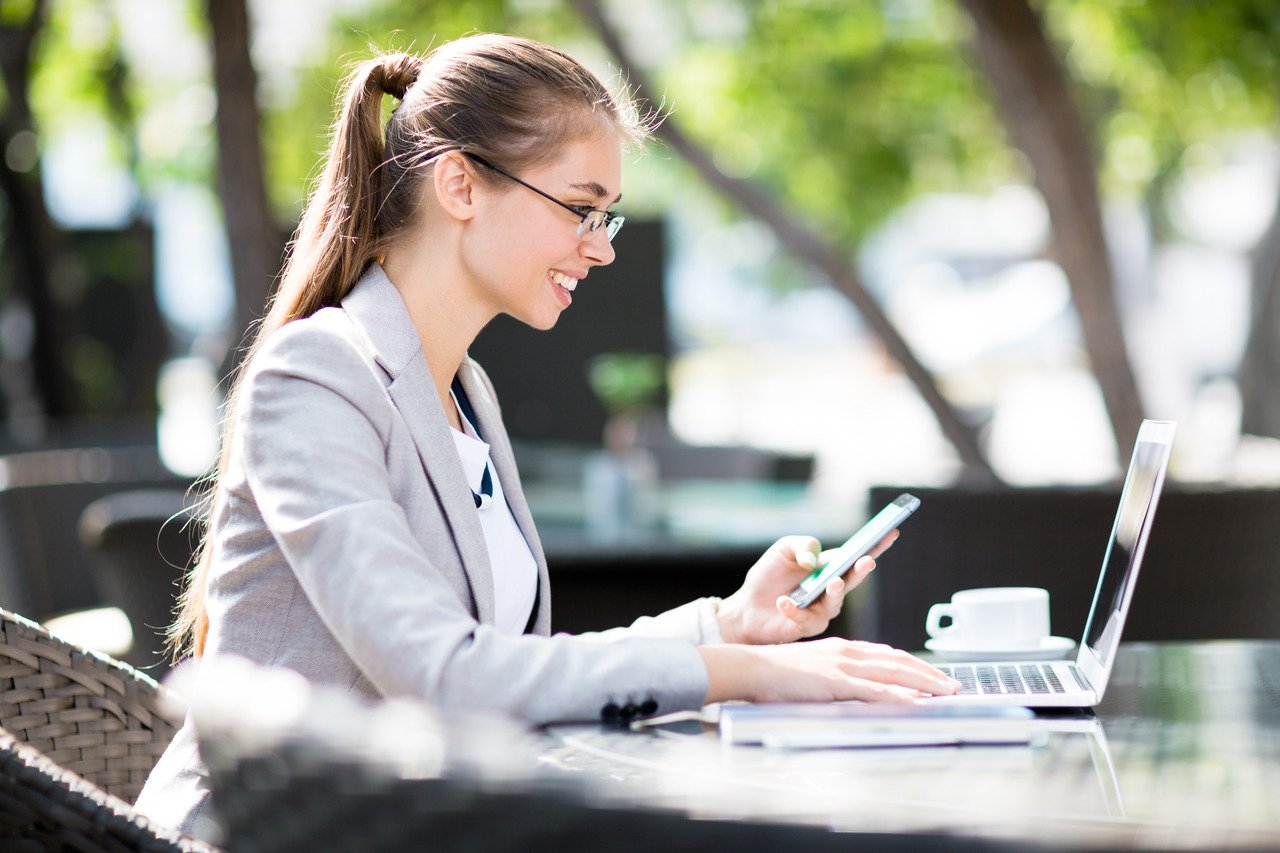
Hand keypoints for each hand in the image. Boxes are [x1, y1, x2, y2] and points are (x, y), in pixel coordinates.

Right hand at [700, 638, 958, 703]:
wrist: (751, 667)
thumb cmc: (773, 675)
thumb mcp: (810, 672)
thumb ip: (833, 679)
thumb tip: (850, 693)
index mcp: (841, 649)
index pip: (886, 655)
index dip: (913, 664)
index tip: (932, 674)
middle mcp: (847, 652)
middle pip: (897, 660)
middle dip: (928, 673)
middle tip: (952, 684)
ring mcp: (842, 666)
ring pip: (893, 672)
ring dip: (924, 682)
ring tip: (946, 692)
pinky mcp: (835, 682)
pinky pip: (874, 689)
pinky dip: (899, 695)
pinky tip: (916, 701)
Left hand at [716, 532, 898, 644]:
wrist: (745, 608)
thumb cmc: (768, 577)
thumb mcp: (783, 550)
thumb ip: (802, 545)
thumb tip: (814, 561)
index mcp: (830, 567)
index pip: (857, 555)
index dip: (876, 545)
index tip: (891, 532)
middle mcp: (832, 589)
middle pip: (853, 579)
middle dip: (861, 570)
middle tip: (867, 560)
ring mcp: (822, 610)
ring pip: (835, 602)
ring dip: (835, 591)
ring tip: (833, 581)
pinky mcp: (807, 627)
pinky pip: (806, 619)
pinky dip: (794, 608)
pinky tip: (783, 601)